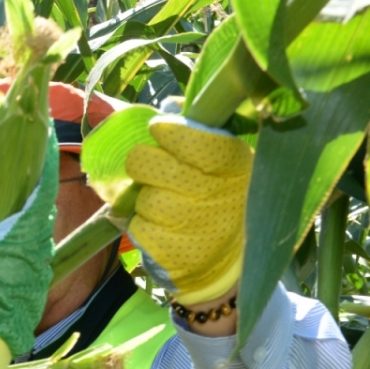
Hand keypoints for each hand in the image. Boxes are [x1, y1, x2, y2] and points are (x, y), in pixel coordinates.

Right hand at [0, 128, 58, 358]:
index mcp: (25, 229)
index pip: (44, 186)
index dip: (46, 163)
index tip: (47, 142)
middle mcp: (40, 247)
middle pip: (42, 214)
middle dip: (33, 201)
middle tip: (20, 190)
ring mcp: (41, 271)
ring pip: (38, 242)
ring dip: (27, 232)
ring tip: (8, 228)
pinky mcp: (37, 291)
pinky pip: (33, 266)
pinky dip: (23, 257)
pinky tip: (4, 263)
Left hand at [126, 115, 252, 305]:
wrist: (233, 261)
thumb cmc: (226, 200)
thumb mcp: (228, 163)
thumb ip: (200, 133)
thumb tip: (169, 107)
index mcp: (232, 165)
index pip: (193, 139)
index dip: (169, 132)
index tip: (160, 130)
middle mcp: (211, 194)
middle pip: (150, 164)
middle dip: (144, 162)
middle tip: (154, 169)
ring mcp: (189, 225)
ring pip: (142, 197)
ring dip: (146, 198)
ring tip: (167, 203)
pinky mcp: (169, 251)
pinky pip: (137, 226)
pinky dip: (142, 224)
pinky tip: (162, 226)